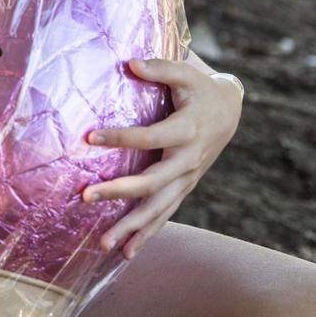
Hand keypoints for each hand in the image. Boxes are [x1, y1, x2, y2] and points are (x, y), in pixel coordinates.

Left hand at [82, 57, 242, 261]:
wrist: (229, 113)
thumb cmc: (200, 89)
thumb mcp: (186, 73)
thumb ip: (160, 68)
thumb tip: (129, 62)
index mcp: (187, 131)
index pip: (149, 138)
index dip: (120, 138)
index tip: (89, 138)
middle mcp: (188, 161)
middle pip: (151, 182)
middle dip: (118, 192)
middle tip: (86, 196)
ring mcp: (187, 179)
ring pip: (158, 208)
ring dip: (131, 227)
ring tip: (102, 243)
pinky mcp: (184, 188)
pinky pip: (165, 214)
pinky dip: (147, 235)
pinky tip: (127, 254)